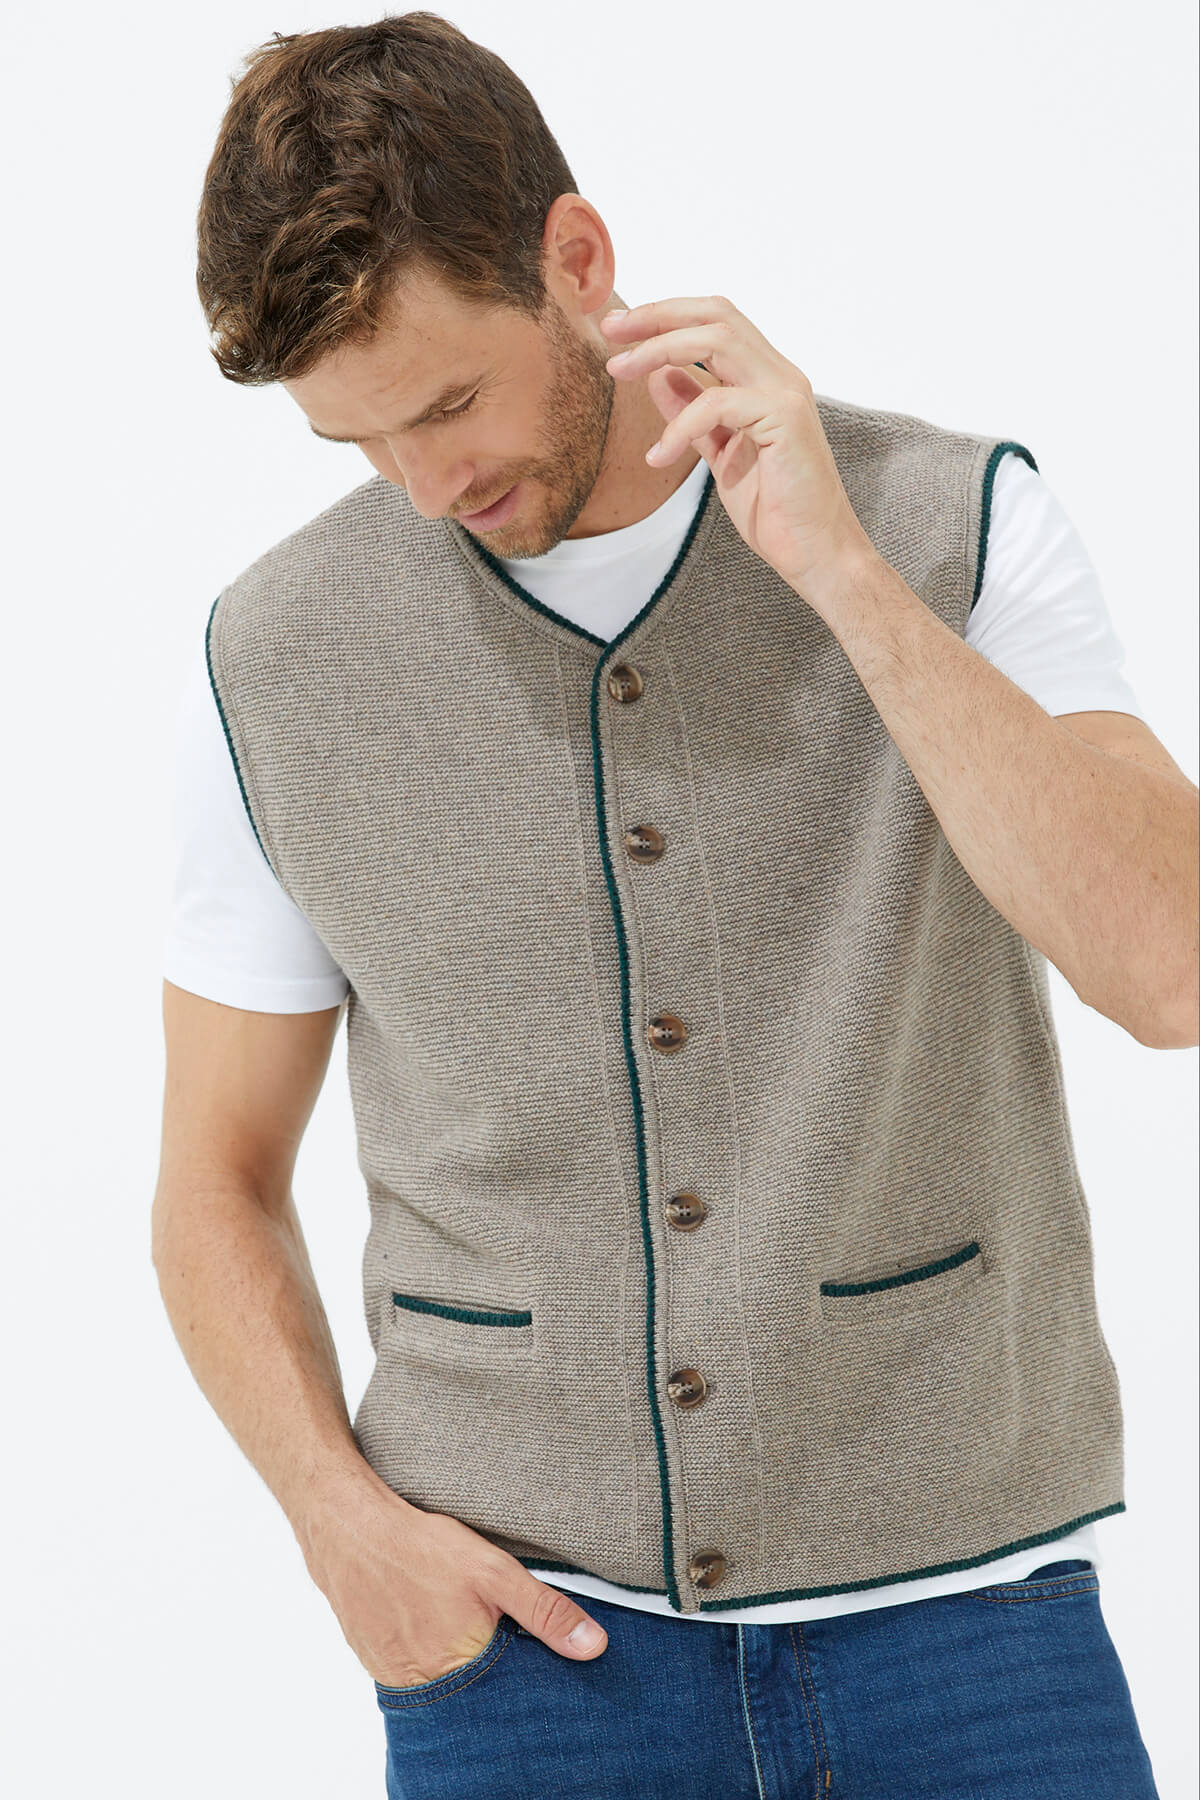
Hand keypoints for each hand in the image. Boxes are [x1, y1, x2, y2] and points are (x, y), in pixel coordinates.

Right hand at [295, 1477, 607, 1686]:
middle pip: (470, 1691)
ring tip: (453, 1620)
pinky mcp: (371, 1657)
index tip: (532, 1663)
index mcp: (457, 1670)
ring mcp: (391, 1674)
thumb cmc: (420, 1547)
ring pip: (438, 1679)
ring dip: (452, 1660)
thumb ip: (544, 1612)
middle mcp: (421, 1685)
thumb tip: (594, 1647)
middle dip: (487, 1670)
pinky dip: (423, 1649)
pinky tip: (426, 1616)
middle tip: (487, 1630)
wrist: (345, 1527)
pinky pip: (409, 1665)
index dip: (521, 1681)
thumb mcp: (494, 1572)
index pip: (504, 1697)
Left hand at [600, 294, 876, 600]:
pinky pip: (717, 403)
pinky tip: (658, 455)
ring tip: (620, 371)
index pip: (717, 321)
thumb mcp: (721, 452)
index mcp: (767, 379)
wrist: (815, 551)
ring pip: (718, 340)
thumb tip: (659, 376)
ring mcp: (785, 394)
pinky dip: (680, 424)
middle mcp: (780, 375)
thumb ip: (694, 411)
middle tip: (611, 330)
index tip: (620, 328)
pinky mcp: (784, 420)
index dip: (667, 315)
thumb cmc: (776, 508)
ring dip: (660, 349)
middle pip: (717, 314)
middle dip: (658, 315)